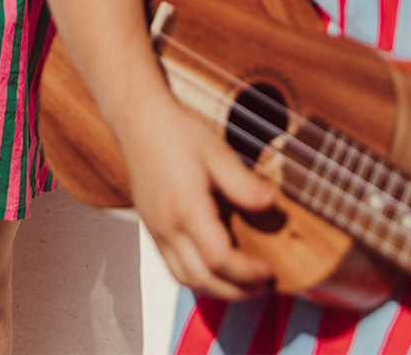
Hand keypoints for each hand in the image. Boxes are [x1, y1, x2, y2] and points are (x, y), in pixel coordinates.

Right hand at [119, 97, 275, 299]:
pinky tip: (215, 270)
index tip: (269, 272)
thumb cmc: (177, 132)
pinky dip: (197, 278)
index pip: (219, 259)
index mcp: (185, 207)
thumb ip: (243, 182)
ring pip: (184, 279)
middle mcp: (167, 226)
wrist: (140, 120)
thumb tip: (270, 203)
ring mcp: (156, 230)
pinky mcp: (151, 228)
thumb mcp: (217, 152)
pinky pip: (173, 267)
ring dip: (216, 290)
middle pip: (202, 279)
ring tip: (243, 285)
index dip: (247, 273)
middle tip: (263, 287)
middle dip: (236, 291)